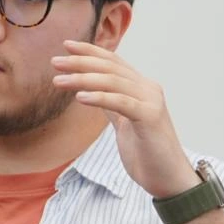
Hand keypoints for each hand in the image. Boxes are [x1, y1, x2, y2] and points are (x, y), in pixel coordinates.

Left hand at [52, 40, 198, 198]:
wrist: (168, 179)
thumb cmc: (147, 153)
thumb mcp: (125, 124)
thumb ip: (113, 106)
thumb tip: (91, 92)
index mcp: (142, 88)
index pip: (113, 62)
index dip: (90, 51)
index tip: (67, 45)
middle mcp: (148, 89)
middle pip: (110, 68)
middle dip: (80, 62)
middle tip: (55, 62)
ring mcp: (151, 102)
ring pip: (113, 82)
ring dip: (83, 79)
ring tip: (59, 81)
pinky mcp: (150, 117)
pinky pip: (121, 102)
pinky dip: (100, 97)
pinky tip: (80, 97)